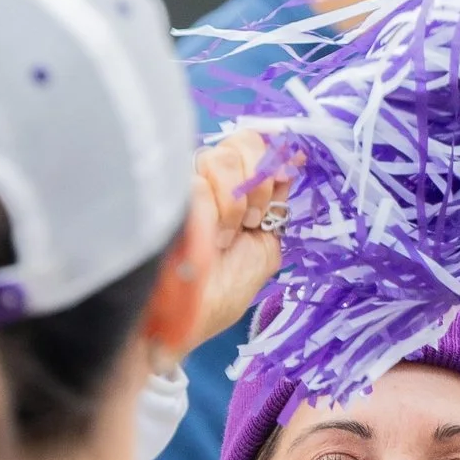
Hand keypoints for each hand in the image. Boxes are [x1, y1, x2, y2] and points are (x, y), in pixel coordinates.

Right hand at [182, 130, 290, 350]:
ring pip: (221, 158)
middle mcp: (207, 178)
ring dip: (236, 206)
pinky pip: (199, 181)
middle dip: (259, 185)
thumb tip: (296, 158)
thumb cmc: (222, 290)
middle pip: (243, 142)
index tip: (285, 179)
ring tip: (226, 239)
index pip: (255, 142)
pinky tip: (210, 240)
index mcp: (234, 188)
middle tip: (252, 224)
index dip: (274, 157)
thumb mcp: (265, 245)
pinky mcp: (163, 191)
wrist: (189, 317)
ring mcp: (183, 182)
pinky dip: (214, 213)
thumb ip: (277, 204)